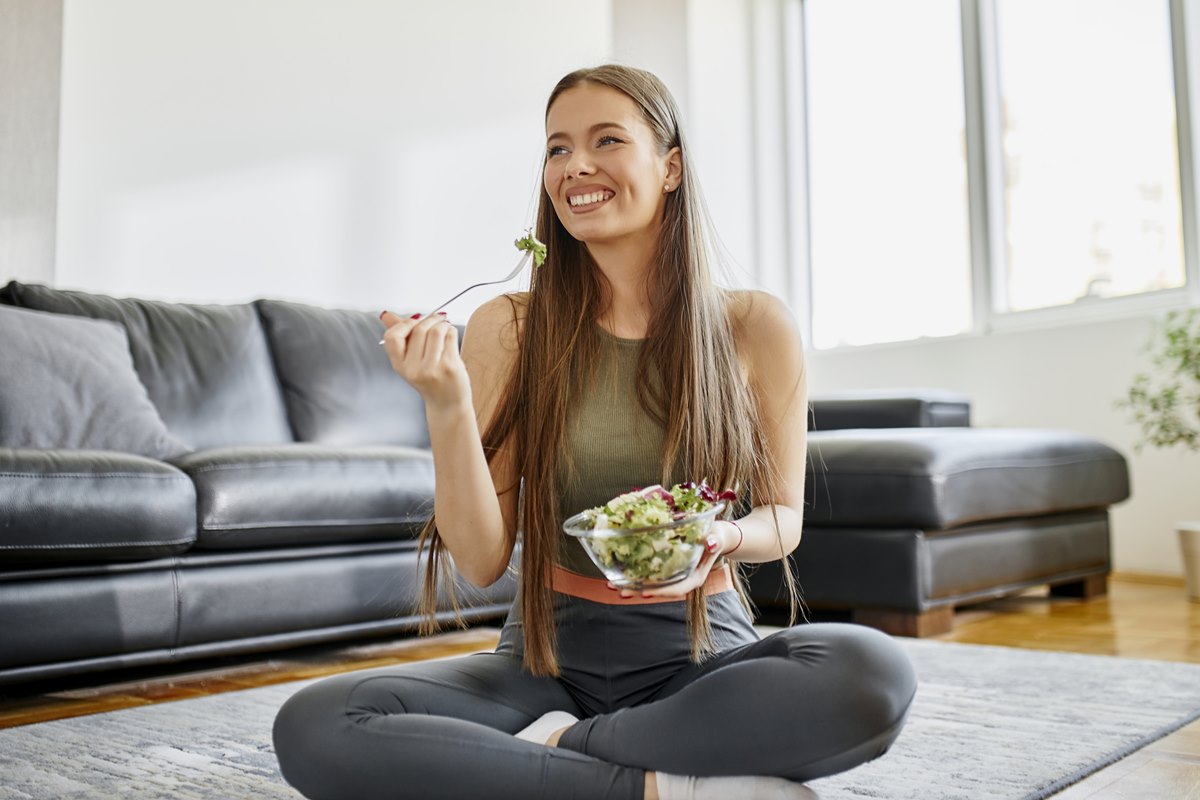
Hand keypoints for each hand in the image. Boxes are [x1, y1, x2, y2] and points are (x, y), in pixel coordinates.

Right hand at [379, 311, 469, 411]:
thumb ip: (399, 336)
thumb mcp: (409, 361)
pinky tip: (450, 336)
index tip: (415, 321)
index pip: (392, 336)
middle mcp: (413, 369)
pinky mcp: (449, 366)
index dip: (404, 324)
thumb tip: (386, 314)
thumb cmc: (429, 379)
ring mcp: (432, 368)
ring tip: (444, 328)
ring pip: (436, 330)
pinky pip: (450, 336)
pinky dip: (451, 331)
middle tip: (437, 319)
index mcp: (400, 366)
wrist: (447, 404)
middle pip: (418, 329)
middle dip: (430, 319)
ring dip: (442, 324)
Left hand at [607, 520, 738, 599]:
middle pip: (659, 590)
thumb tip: (710, 542)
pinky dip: (634, 574)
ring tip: (611, 585)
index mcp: (694, 577)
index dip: (661, 592)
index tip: (645, 593)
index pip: (678, 588)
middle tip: (619, 590)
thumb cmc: (716, 535)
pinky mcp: (665, 568)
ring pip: (651, 585)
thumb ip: (715, 541)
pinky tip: (618, 572)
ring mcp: (672, 575)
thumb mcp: (716, 536)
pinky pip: (649, 574)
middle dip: (639, 591)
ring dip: (632, 585)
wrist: (715, 534)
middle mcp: (681, 579)